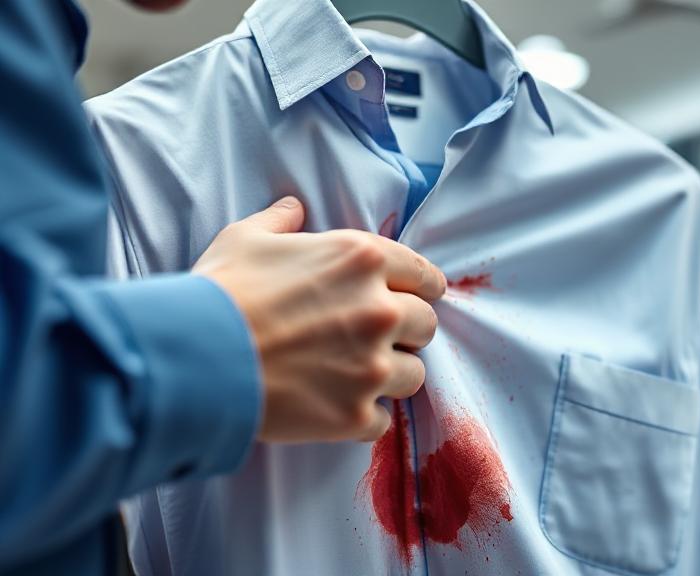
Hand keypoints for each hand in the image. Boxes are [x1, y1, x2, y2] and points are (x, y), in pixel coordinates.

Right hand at [193, 196, 445, 442]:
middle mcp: (380, 310)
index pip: (426, 275)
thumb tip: (293, 207)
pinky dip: (363, 417)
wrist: (194, 357)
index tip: (416, 297)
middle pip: (426, 325)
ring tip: (358, 375)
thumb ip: (280, 221)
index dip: (421, 288)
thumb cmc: (220, 291)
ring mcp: (372, 366)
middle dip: (407, 331)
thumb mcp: (246, 238)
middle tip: (377, 338)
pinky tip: (337, 408)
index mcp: (363, 260)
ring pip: (414, 375)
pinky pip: (382, 421)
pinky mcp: (354, 414)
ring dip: (392, 375)